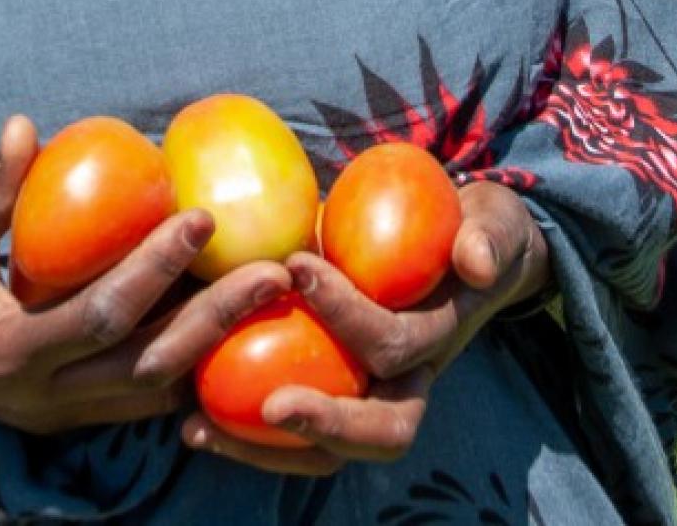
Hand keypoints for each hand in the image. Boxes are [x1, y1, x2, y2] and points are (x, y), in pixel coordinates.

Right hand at [0, 114, 292, 436]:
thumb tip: (25, 126)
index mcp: (9, 353)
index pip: (100, 315)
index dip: (154, 268)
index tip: (203, 216)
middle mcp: (44, 398)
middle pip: (148, 367)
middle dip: (217, 320)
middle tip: (276, 269)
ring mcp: (62, 414)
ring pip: (155, 391)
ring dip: (217, 345)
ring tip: (274, 295)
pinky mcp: (74, 411)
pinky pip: (145, 396)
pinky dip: (192, 365)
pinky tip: (238, 327)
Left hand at [179, 177, 551, 474]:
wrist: (466, 250)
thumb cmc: (471, 229)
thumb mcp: (491, 223)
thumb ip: (487, 237)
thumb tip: (475, 262)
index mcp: (436, 342)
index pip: (396, 345)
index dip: (350, 314)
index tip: (297, 265)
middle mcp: (404, 383)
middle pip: (373, 429)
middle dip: (324, 420)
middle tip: (271, 404)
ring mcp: (364, 394)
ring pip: (323, 452)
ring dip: (264, 449)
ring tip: (200, 429)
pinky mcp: (326, 391)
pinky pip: (288, 430)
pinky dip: (241, 433)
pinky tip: (185, 413)